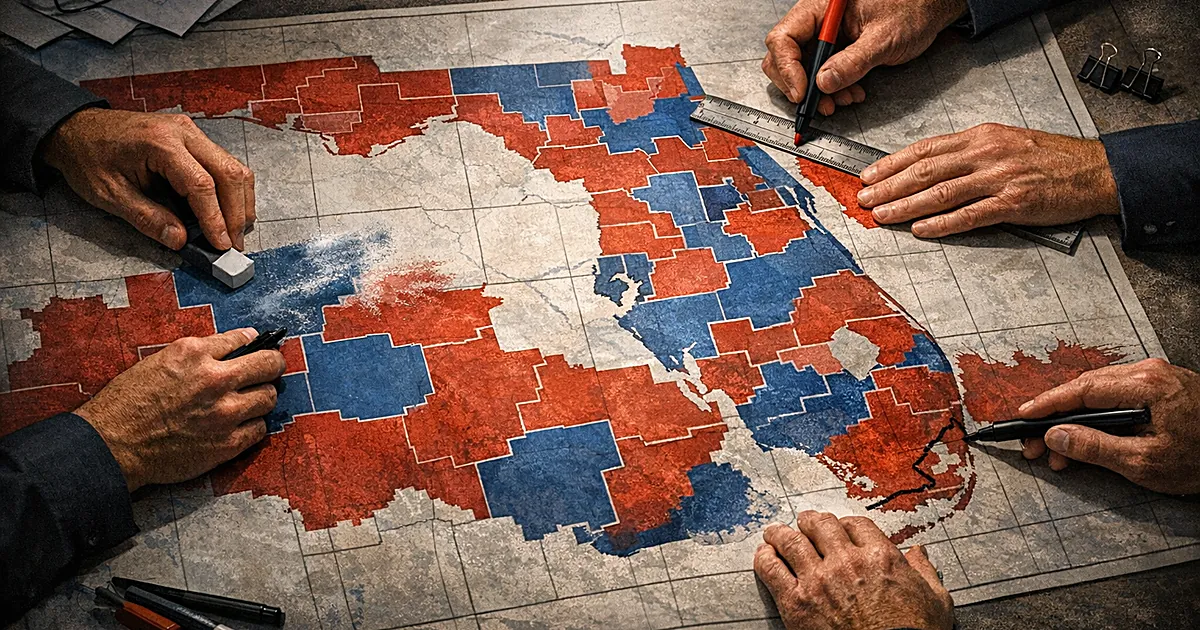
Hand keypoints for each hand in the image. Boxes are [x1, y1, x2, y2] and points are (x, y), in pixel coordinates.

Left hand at [41, 108, 254, 250]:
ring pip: (235, 168)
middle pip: (229, 173)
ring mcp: (192, 133)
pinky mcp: (194, 139)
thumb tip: (181, 240)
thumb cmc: (88, 157)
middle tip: (234, 245)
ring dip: (240, 202)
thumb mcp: (110, 194)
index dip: (216, 218)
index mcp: (160, 143)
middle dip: (236, 213)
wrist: (77, 129)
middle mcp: (184, 133)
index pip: (202, 184)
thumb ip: (148, 218)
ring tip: (234, 232)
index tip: (222, 245)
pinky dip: (231, 191)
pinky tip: (226, 212)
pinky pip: (224, 164)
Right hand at [74, 329, 284, 491]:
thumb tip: (234, 343)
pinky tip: (241, 424)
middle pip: (269, 365)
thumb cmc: (127, 404)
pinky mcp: (227, 442)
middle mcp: (214, 379)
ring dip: (262, 397)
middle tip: (270, 370)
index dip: (253, 343)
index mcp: (193, 353)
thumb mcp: (158, 361)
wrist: (112, 445)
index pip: (243, 339)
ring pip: (269, 398)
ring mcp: (224, 412)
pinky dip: (253, 425)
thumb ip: (198, 353)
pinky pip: (260, 429)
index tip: (257, 346)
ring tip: (251, 400)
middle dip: (272, 365)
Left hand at [754, 512, 953, 629]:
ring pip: (790, 540)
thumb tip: (919, 554)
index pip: (854, 524)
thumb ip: (925, 573)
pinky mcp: (797, 602)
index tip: (839, 528)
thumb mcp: (935, 601)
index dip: (844, 524)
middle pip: (820, 525)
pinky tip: (765, 555)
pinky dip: (765, 558)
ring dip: (781, 534)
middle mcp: (846, 562)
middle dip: (810, 522)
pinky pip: (771, 568)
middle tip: (804, 523)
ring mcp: (818, 580)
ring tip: (775, 533)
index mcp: (880, 557)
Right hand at [763, 0, 966, 114]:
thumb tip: (825, 82)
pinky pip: (820, 73)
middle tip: (818, 104)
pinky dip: (831, 89)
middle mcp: (817, 19)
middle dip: (799, 85)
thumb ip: (854, 61)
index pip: (784, 37)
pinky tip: (849, 93)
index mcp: (821, 6)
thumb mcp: (884, 38)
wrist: (929, 9)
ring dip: (818, 92)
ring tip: (841, 101)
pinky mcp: (834, 49)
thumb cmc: (912, 9)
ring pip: (801, 68)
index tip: (803, 93)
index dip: (787, 68)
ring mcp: (824, 35)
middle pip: (783, 55)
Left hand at [859, 123, 1119, 237]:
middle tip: (863, 199)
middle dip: (889, 186)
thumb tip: (930, 166)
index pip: (926, 149)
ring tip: (882, 215)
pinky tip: (921, 229)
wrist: (1096, 170)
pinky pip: (970, 215)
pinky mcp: (1014, 202)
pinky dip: (942, 223)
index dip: (892, 163)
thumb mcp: (1006, 142)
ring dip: (906, 205)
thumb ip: (970, 152)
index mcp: (982, 136)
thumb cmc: (1050, 159)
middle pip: (926, 170)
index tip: (868, 175)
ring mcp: (1000, 178)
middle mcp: (987, 153)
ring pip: (941, 192)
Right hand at [1019, 359, 1199, 493]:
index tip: (1024, 417)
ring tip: (1060, 452)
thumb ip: (1095, 447)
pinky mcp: (1163, 387)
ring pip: (1100, 394)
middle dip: (1057, 419)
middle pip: (1086, 390)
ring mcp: (1158, 377)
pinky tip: (1088, 438)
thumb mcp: (1145, 462)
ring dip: (1076, 421)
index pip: (1081, 390)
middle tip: (1036, 446)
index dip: (1047, 405)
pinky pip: (1118, 396)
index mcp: (1145, 384)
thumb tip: (1057, 437)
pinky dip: (1097, 417)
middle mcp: (1150, 372)